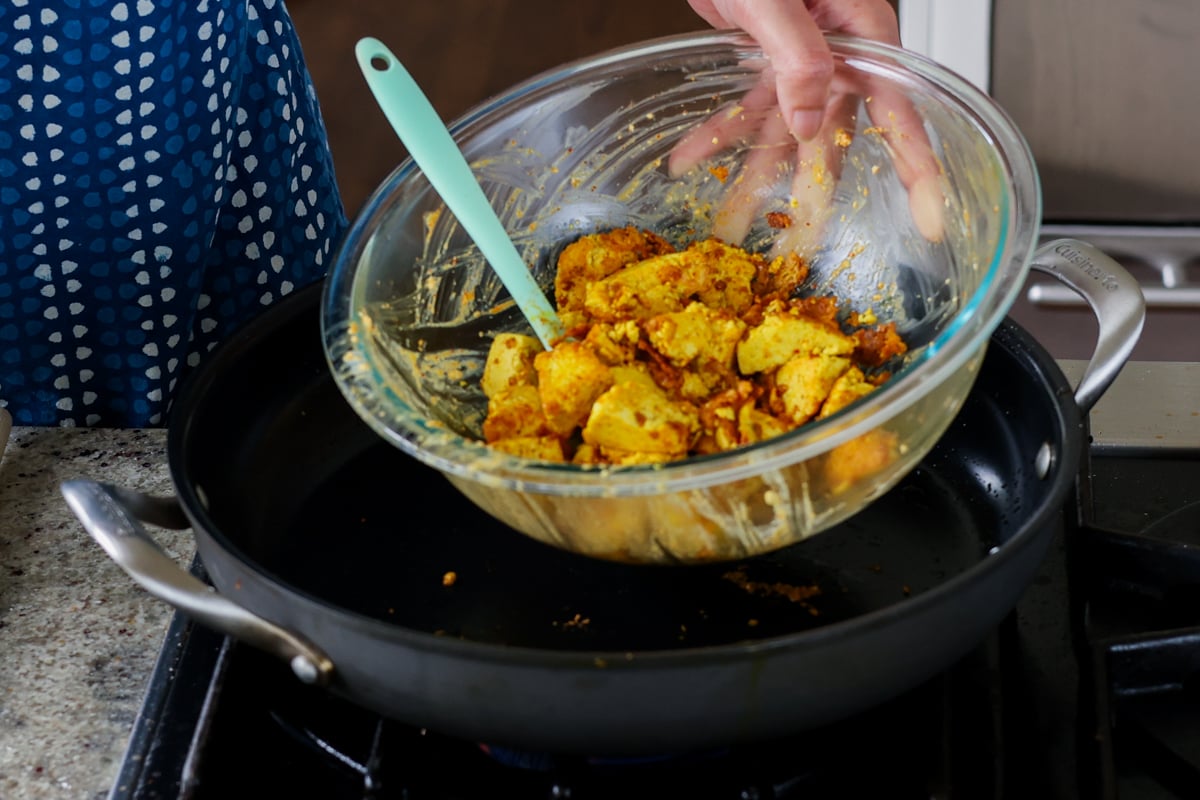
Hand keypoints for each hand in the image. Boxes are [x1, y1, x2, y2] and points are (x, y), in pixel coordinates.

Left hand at [672, 0, 944, 245]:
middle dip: (813, 190)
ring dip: (755, 169)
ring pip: (785, 128)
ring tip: (732, 215)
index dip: (918, 169)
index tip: (931, 217)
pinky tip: (694, 157)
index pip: (901, 111)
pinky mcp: (768, 53)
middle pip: (835, 133)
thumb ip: (796, 58)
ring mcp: (803, 53)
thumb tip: (807, 123)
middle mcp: (839, 47)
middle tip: (803, 241)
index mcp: (861, 28)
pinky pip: (750, 104)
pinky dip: (721, 131)